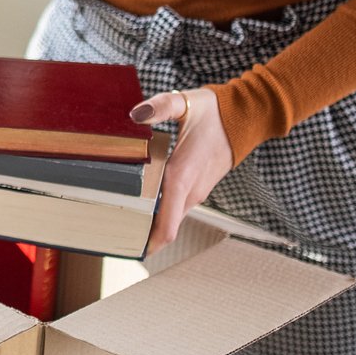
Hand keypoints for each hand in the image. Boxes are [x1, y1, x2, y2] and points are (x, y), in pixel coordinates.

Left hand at [131, 87, 230, 249]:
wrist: (246, 117)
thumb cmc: (215, 112)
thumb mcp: (185, 104)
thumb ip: (160, 107)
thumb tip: (136, 115)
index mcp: (182, 177)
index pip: (166, 227)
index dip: (146, 244)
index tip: (124, 250)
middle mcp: (190, 191)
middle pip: (163, 228)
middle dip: (139, 235)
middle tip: (109, 235)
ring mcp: (196, 192)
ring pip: (169, 219)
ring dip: (148, 224)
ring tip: (118, 220)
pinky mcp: (198, 187)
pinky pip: (175, 208)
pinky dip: (158, 212)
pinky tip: (139, 202)